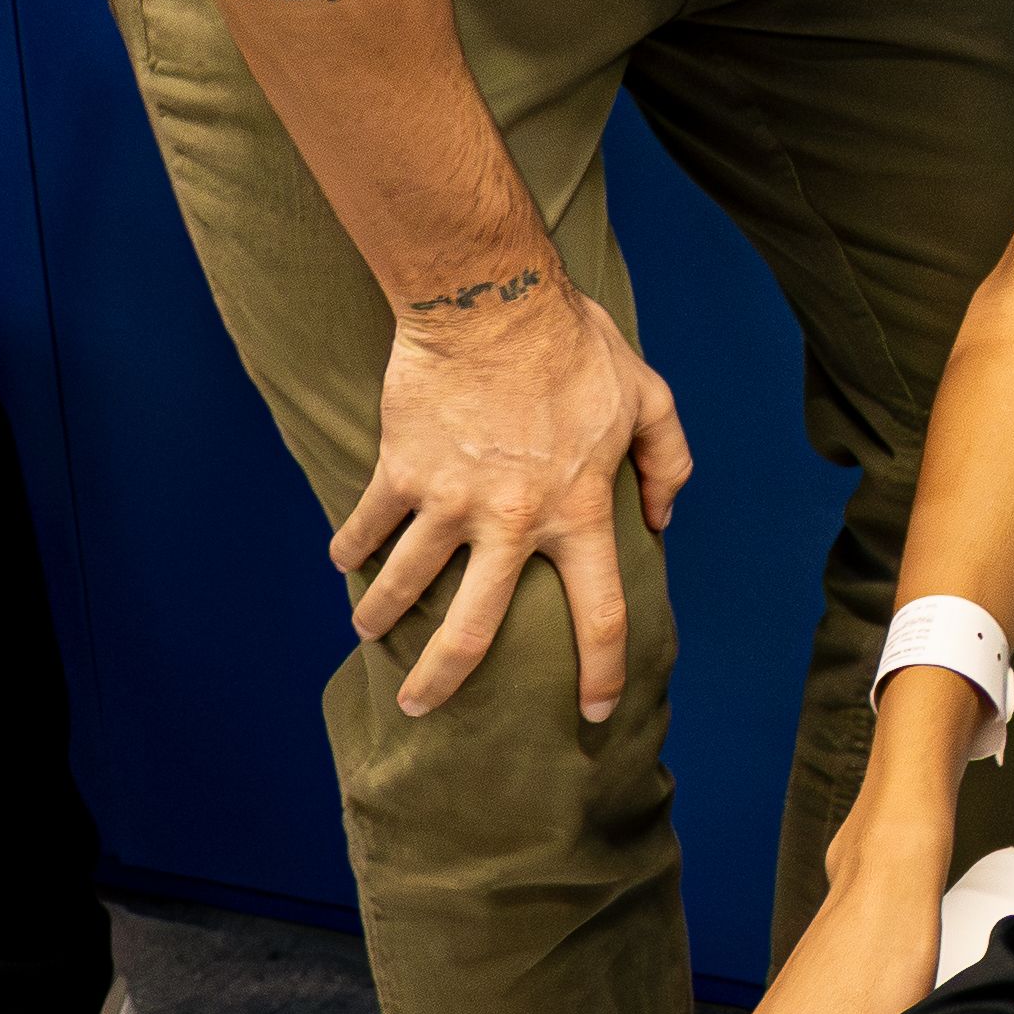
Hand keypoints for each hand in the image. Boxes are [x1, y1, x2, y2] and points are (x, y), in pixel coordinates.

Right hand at [336, 277, 692, 719]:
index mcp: (578, 510)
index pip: (600, 611)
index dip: (602, 669)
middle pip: (474, 629)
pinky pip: (365, 526)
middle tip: (422, 709)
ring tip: (367, 632)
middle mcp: (512, 520)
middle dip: (443, 680)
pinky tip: (345, 560)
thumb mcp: (650, 399)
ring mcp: (450, 501)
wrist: (493, 302)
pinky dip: (350, 547)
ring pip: (402, 585)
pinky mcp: (400, 473)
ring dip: (379, 617)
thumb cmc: (577, 348)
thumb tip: (661, 520)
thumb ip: (668, 463)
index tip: (599, 712)